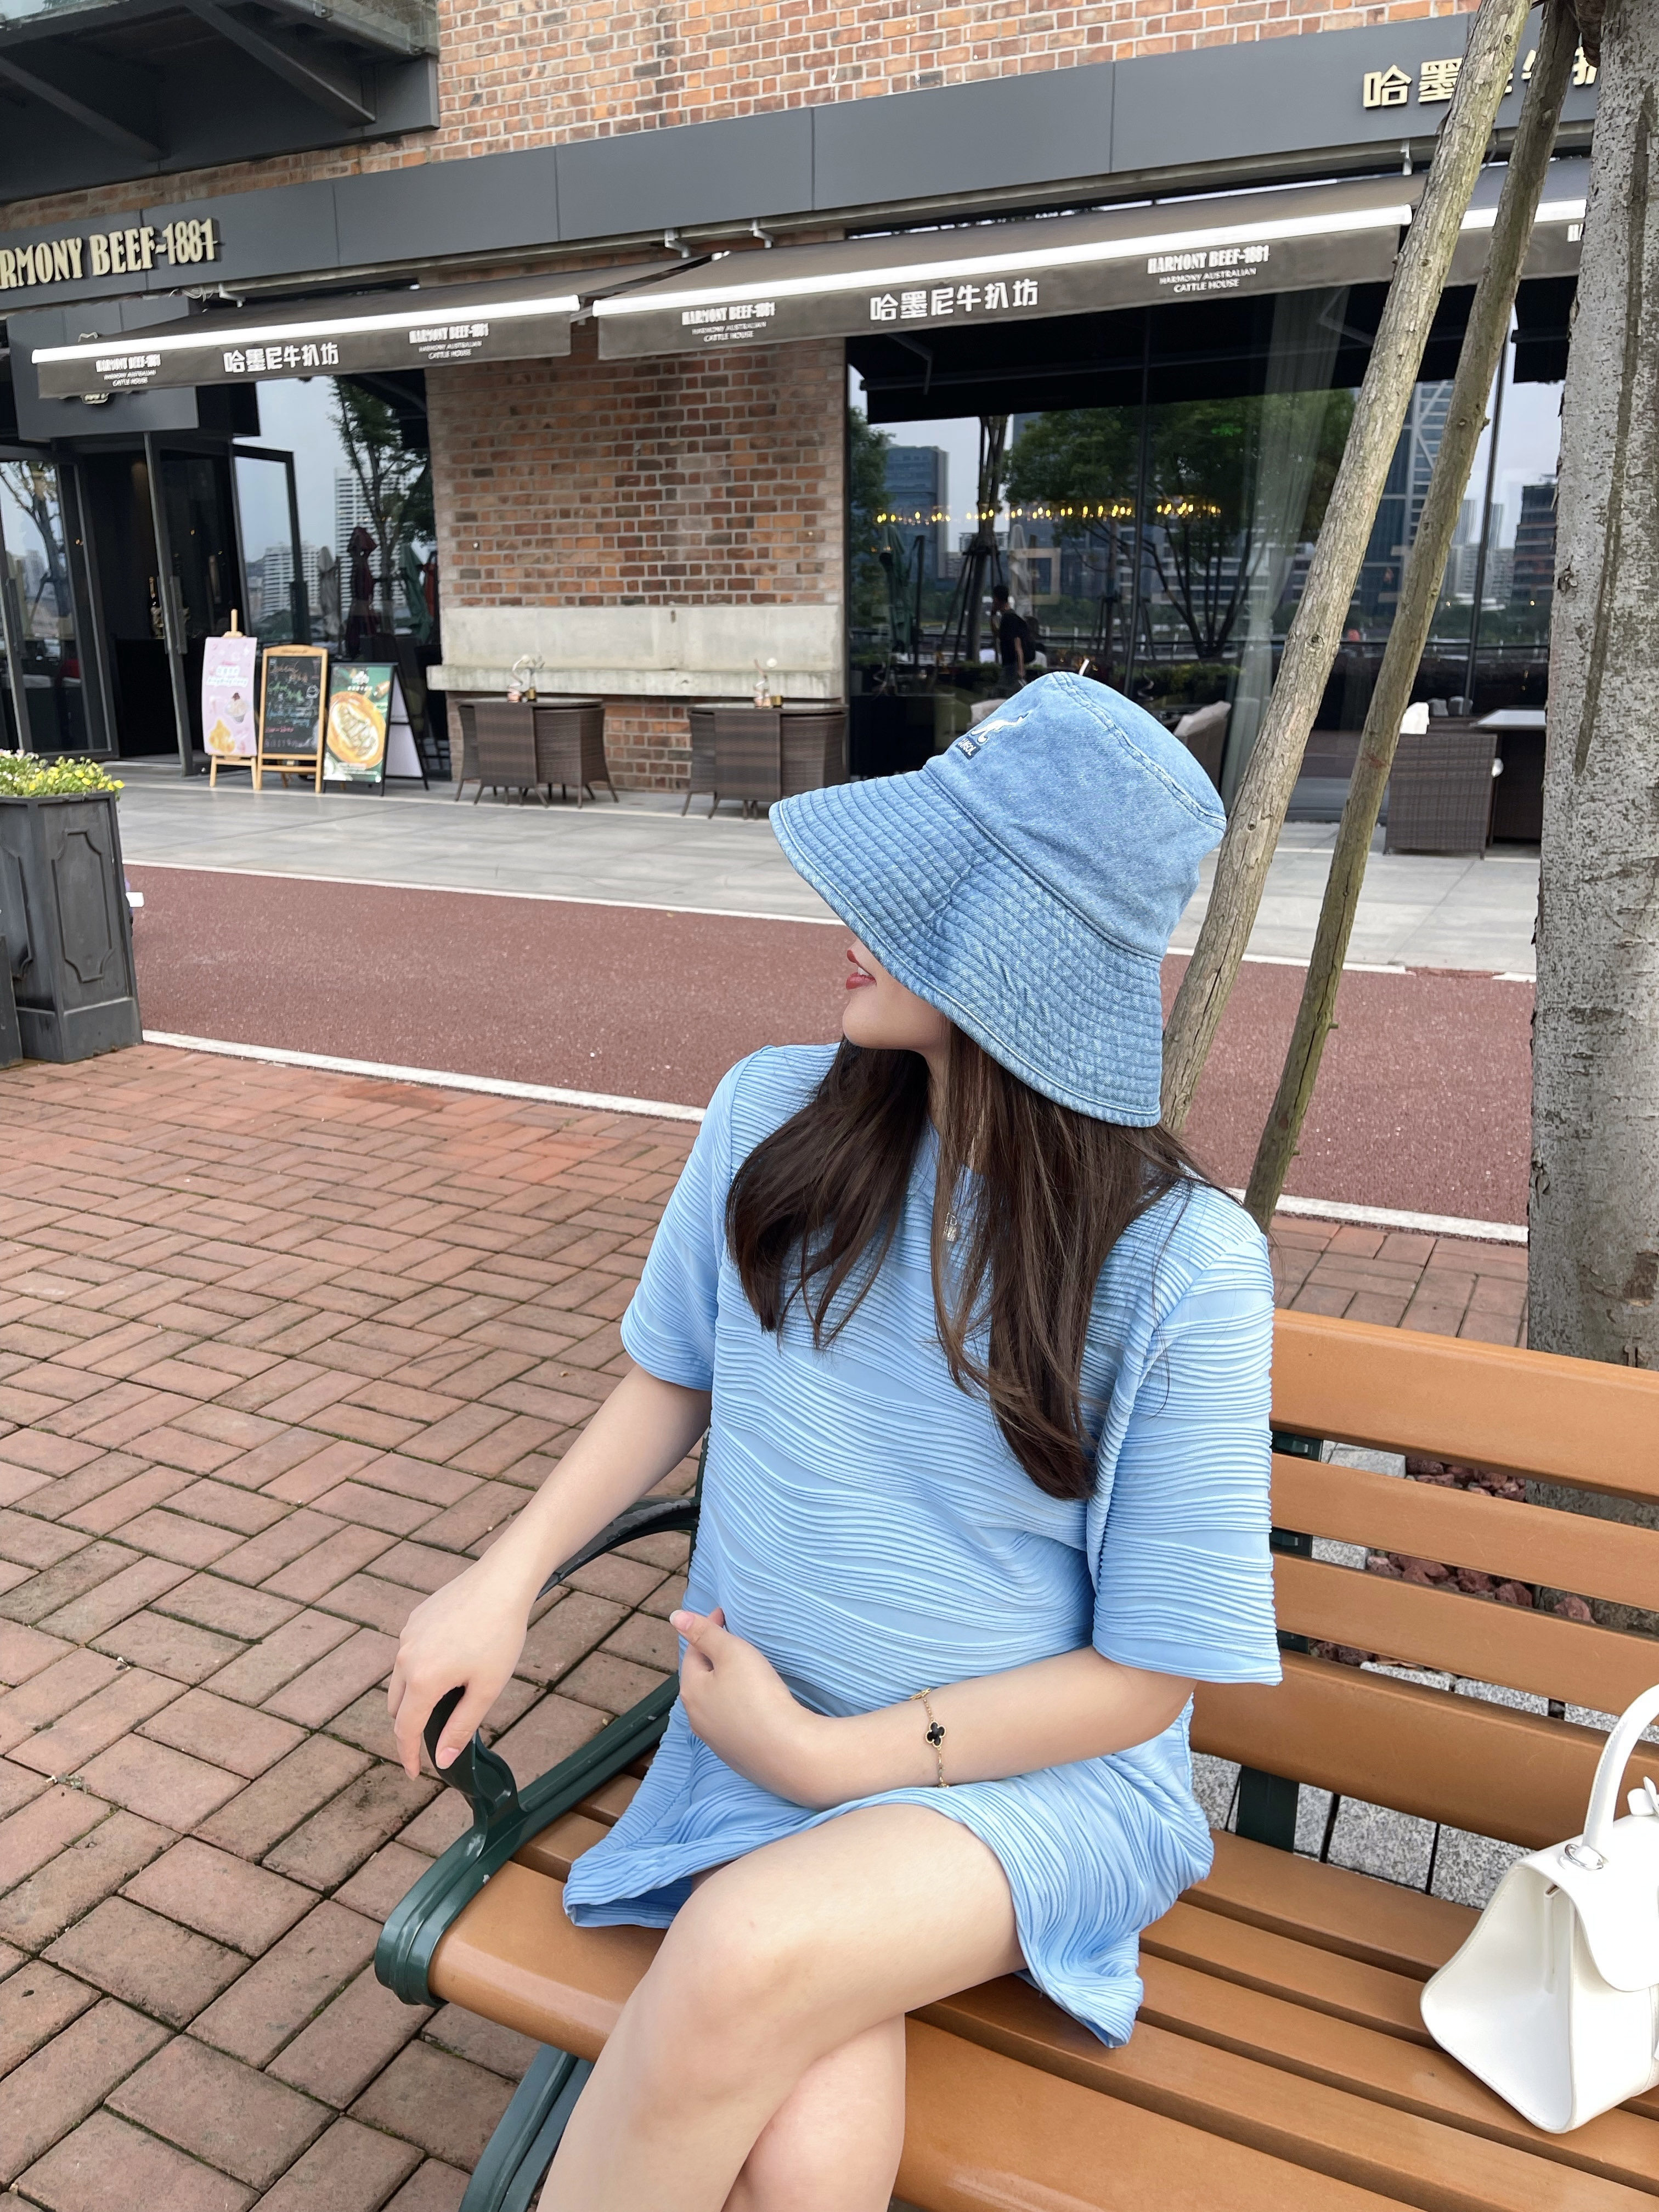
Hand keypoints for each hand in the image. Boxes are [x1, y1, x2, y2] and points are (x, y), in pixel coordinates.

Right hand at [388, 1555, 531, 1779]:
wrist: (501, 1581)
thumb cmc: (500, 1635)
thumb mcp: (486, 1689)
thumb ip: (461, 1728)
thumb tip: (443, 1760)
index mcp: (423, 1680)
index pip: (405, 1730)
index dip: (407, 1756)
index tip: (412, 1773)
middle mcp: (406, 1658)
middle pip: (396, 1707)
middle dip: (408, 1728)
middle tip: (429, 1741)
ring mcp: (407, 1635)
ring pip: (401, 1679)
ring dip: (413, 1697)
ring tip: (442, 1702)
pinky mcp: (414, 1619)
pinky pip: (409, 1653)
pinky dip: (419, 1668)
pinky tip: (447, 1663)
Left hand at [672, 1607, 830, 1805]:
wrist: (787, 1751)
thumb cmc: (758, 1695)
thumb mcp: (732, 1653)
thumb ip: (704, 1633)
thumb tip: (675, 1617)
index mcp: (691, 1690)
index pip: (693, 1651)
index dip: (707, 1628)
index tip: (725, 1614)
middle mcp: (697, 1718)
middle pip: (700, 1679)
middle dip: (711, 1658)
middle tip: (730, 1641)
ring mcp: (716, 1740)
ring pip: (713, 1703)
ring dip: (722, 1684)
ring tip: (741, 1672)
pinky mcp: (737, 1755)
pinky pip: (731, 1723)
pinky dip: (736, 1706)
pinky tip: (751, 1705)